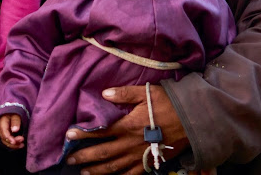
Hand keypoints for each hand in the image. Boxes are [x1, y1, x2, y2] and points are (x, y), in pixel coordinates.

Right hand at [0, 114, 24, 148]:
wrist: (12, 108)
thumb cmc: (15, 111)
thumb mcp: (16, 114)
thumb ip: (15, 121)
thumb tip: (15, 130)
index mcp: (2, 123)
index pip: (4, 133)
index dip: (9, 138)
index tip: (14, 142)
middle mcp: (1, 129)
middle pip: (4, 139)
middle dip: (12, 143)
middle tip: (22, 140)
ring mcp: (4, 132)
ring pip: (6, 141)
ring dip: (14, 145)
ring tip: (22, 145)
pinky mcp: (8, 134)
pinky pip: (9, 141)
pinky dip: (14, 144)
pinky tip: (20, 145)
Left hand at [65, 85, 187, 174]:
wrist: (192, 121)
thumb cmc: (168, 104)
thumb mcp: (146, 93)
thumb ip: (124, 94)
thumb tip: (104, 93)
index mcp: (128, 126)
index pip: (100, 132)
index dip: (82, 134)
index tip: (68, 136)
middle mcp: (130, 144)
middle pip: (102, 153)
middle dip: (84, 157)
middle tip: (68, 160)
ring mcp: (140, 156)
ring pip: (113, 167)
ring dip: (96, 170)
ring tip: (83, 171)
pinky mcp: (149, 163)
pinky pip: (131, 174)